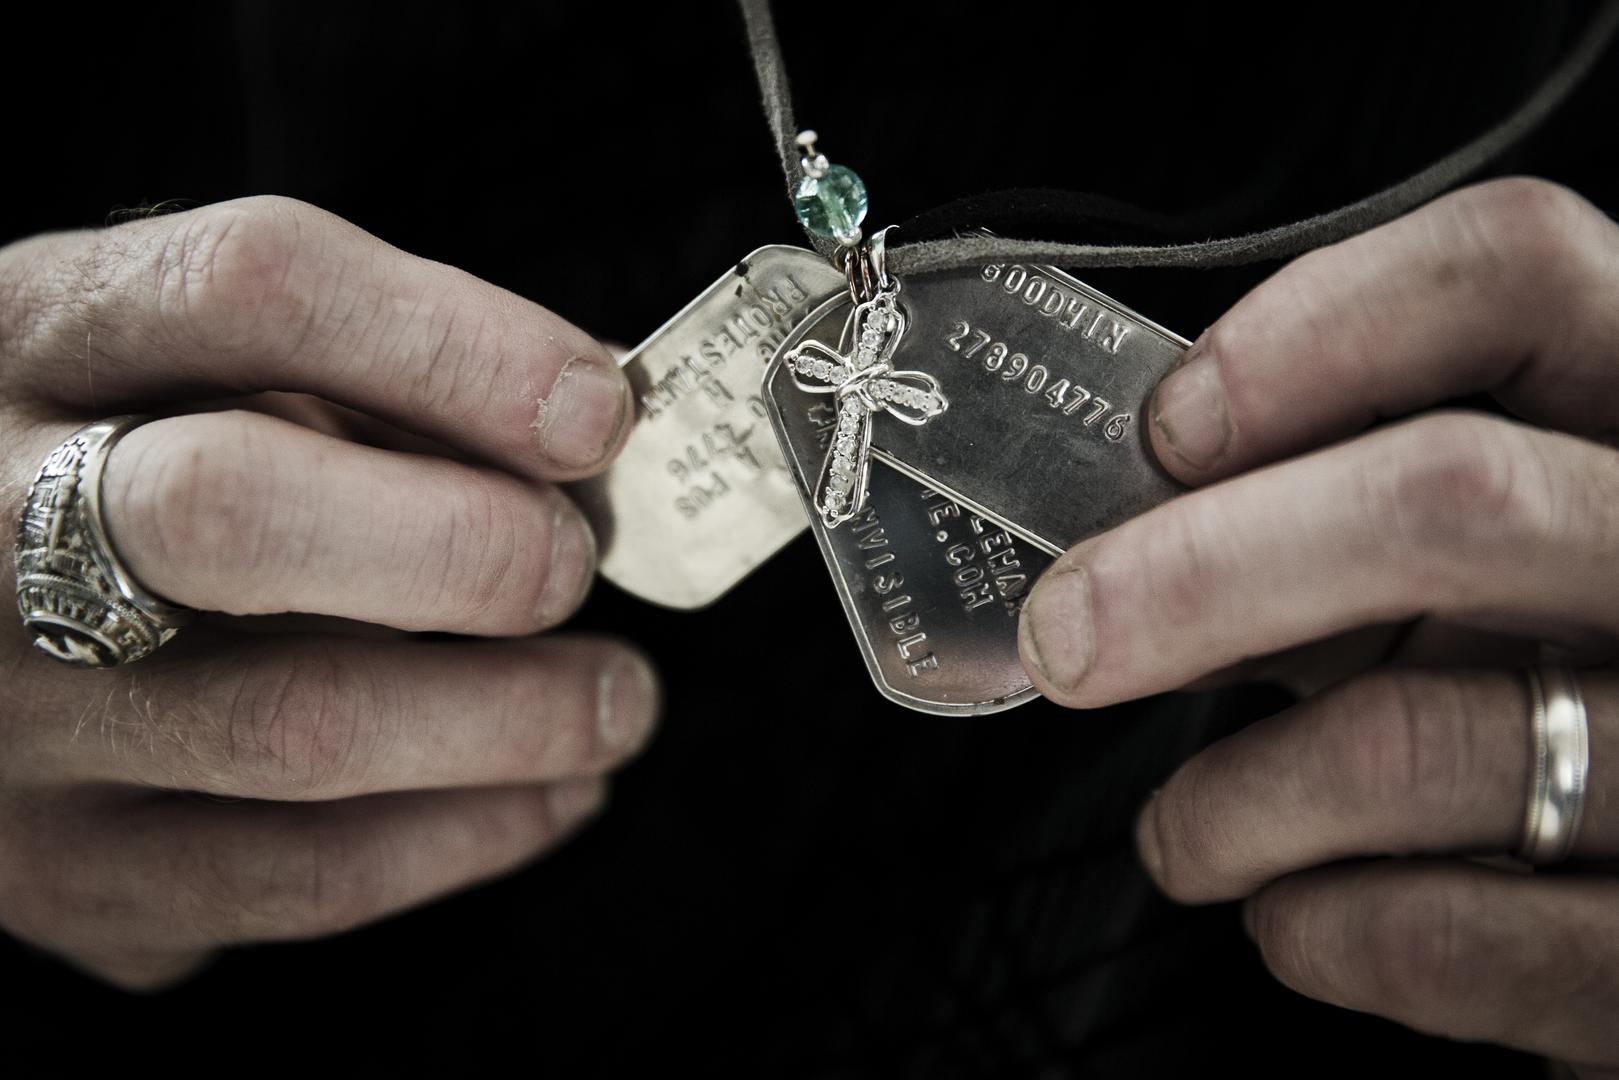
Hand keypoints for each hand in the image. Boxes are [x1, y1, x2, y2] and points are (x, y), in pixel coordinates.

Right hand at [0, 197, 657, 989]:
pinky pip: (289, 880)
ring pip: (292, 728)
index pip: (251, 289)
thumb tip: (576, 431)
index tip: (595, 409)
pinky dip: (462, 839)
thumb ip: (351, 372)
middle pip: (233, 513)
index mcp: (37, 337)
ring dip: (511, 720)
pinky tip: (551, 794)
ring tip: (617, 701)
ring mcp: (4, 714)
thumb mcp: (175, 359)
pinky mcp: (47, 871)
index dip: (453, 347)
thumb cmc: (94, 461)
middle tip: (578, 565)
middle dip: (463, 544)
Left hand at [1018, 178, 1618, 1073]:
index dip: (1324, 324)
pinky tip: (1294, 910)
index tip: (1173, 424)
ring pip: (1417, 740)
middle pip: (1453, 496)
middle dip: (1204, 568)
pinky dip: (1315, 927)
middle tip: (1070, 630)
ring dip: (1229, 800)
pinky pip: (1451, 938)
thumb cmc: (1567, 695)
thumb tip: (1133, 541)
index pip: (1521, 274)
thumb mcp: (1501, 568)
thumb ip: (1365, 520)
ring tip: (1186, 833)